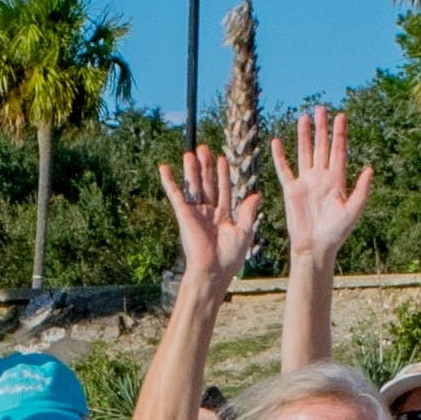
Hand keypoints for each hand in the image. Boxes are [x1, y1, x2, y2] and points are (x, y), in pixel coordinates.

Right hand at [158, 146, 259, 288]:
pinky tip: (164, 167)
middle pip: (207, 184)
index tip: (222, 158)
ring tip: (190, 152)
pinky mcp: (183, 214)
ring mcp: (195, 213)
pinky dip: (169, 181)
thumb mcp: (245, 231)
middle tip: (204, 148)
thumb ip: (248, 212)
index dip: (223, 174)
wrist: (213, 270)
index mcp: (224, 216)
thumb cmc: (231, 257)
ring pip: (193, 186)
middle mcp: (208, 212)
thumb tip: (256, 195)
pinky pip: (175, 194)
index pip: (223, 189)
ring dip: (191, 169)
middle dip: (206, 166)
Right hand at [271, 104, 369, 265]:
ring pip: (304, 153)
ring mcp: (306, 182)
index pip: (338, 151)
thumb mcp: (353, 211)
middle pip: (321, 147)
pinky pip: (284, 169)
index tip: (341, 116)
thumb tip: (370, 169)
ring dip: (304, 136)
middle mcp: (321, 177)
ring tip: (303, 117)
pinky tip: (277, 142)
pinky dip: (280, 156)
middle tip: (321, 108)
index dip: (339, 134)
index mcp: (337, 180)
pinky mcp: (291, 190)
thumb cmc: (336, 233)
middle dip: (322, 128)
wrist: (315, 247)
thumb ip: (361, 190)